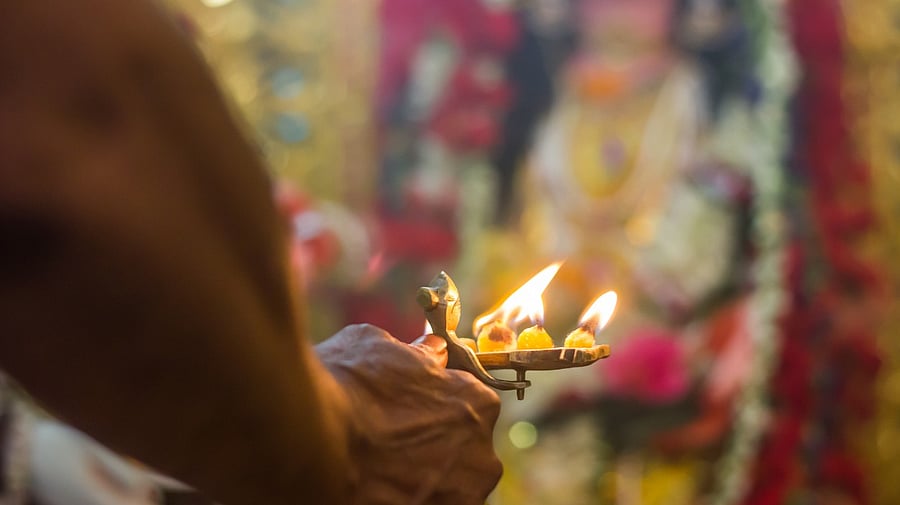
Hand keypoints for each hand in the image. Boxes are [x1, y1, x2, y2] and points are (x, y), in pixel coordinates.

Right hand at [316, 324, 501, 504]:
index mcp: (478, 405)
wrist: (306, 440)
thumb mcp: (380, 347)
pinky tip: (373, 485)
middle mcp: (480, 457)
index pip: (468, 403)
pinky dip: (403, 499)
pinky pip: (423, 504)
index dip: (435, 403)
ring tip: (376, 466)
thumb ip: (417, 354)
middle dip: (431, 445)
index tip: (410, 407)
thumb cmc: (344, 386)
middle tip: (389, 439)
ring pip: (444, 486)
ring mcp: (458, 499)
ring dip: (419, 477)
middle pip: (461, 450)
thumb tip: (429, 352)